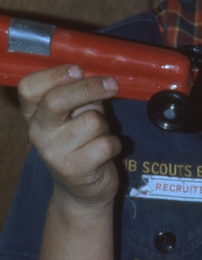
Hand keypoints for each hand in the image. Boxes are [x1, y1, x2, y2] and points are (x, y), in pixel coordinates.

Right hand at [18, 65, 121, 205]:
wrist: (82, 189)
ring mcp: (52, 152)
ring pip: (91, 121)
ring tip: (100, 134)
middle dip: (89, 88)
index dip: (54, 75)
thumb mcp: (77, 112)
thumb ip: (80, 93)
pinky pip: (106, 144)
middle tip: (112, 84)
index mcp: (34, 112)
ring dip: (105, 124)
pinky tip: (107, 151)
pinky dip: (115, 144)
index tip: (78, 69)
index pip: (29, 87)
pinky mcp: (73, 170)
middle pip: (56, 100)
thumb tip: (98, 73)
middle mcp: (37, 131)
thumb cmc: (82, 139)